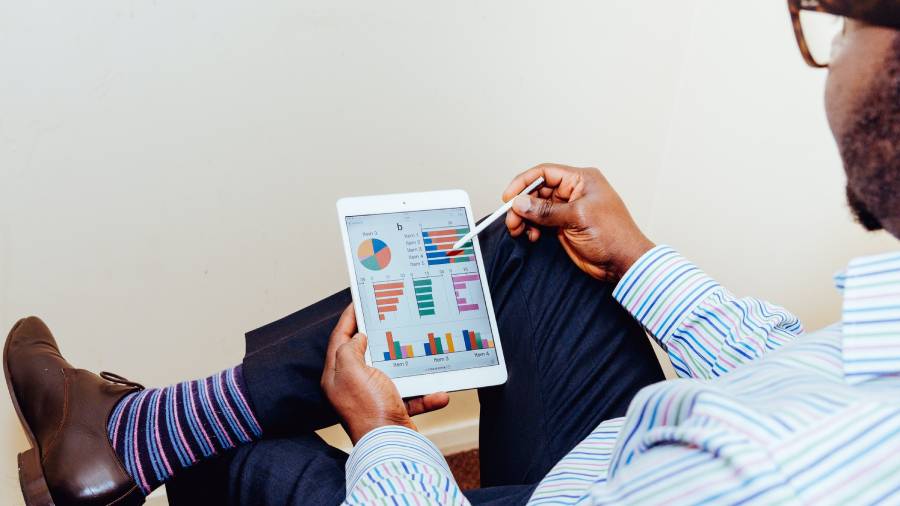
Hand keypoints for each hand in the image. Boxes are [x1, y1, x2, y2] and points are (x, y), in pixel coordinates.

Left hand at [321, 305, 450, 442]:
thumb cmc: (368, 409)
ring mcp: (373, 397)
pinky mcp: (392, 409)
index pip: (339, 338)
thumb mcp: (352, 371)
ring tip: (418, 349)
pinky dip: (426, 394)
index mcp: (337, 375)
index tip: (358, 301)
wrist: (390, 446)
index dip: (349, 318)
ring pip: (392, 372)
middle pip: (364, 352)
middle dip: (379, 336)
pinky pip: (411, 395)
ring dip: (409, 366)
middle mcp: (352, 386)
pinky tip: (438, 392)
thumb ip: (350, 349)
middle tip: (389, 317)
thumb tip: (359, 338)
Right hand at [504, 163, 654, 282]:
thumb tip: (520, 203)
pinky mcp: (564, 226)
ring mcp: (568, 209)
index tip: (509, 197)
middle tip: (511, 219)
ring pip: (537, 208)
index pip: (545, 173)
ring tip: (518, 229)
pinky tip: (532, 236)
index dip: (524, 183)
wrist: (623, 262)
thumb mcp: (577, 218)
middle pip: (538, 191)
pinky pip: (541, 222)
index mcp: (581, 179)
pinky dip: (532, 228)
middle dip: (522, 204)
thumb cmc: (613, 235)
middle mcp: (573, 191)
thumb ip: (546, 211)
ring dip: (524, 218)